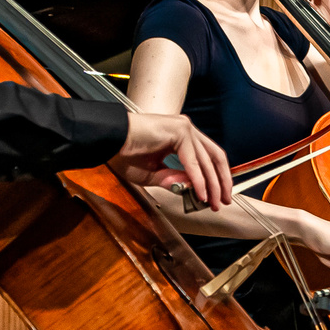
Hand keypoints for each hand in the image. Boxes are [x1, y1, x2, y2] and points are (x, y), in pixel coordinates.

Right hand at [112, 112, 232, 207]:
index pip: (207, 156)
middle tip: (222, 202)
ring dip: (211, 184)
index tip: (217, 196)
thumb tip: (193, 188)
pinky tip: (200, 193)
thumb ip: (174, 179)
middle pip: (214, 157)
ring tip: (212, 202)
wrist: (108, 141)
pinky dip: (199, 179)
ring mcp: (184, 127)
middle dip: (221, 182)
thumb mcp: (153, 174)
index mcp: (180, 136)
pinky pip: (193, 160)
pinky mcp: (180, 130)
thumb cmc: (124, 153)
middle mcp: (185, 129)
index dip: (216, 177)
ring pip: (206, 160)